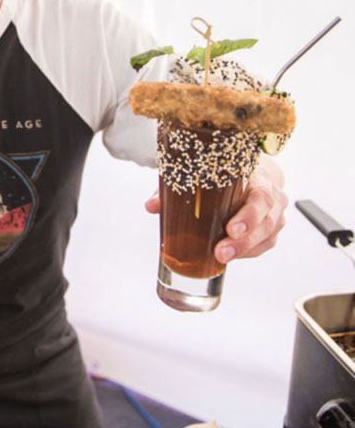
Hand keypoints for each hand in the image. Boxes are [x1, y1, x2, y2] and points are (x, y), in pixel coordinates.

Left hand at [145, 154, 287, 263]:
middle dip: (243, 241)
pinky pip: (263, 245)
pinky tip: (230, 255)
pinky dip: (246, 252)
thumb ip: (179, 186)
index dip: (249, 215)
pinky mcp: (271, 230)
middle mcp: (273, 196)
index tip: (230, 229)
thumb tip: (152, 206)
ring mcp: (275, 215)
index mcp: (259, 177)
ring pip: (266, 237)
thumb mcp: (207, 171)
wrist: (253, 171)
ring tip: (221, 257)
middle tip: (221, 251)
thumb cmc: (228, 171)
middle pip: (265, 222)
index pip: (261, 197)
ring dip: (244, 250)